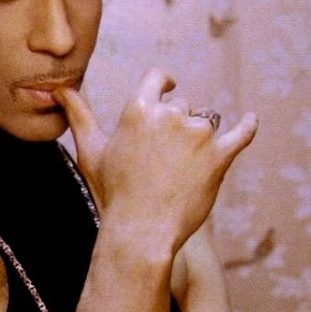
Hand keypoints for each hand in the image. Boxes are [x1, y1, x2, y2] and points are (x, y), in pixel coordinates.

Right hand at [55, 69, 256, 251]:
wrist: (141, 232)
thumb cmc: (113, 193)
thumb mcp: (91, 151)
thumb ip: (79, 115)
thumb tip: (59, 89)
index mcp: (140, 110)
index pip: (158, 79)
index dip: (164, 82)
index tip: (169, 86)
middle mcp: (171, 115)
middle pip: (182, 106)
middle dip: (177, 124)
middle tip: (165, 157)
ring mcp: (199, 135)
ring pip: (206, 121)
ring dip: (200, 137)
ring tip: (186, 166)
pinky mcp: (221, 156)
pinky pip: (242, 132)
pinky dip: (248, 126)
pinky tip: (251, 119)